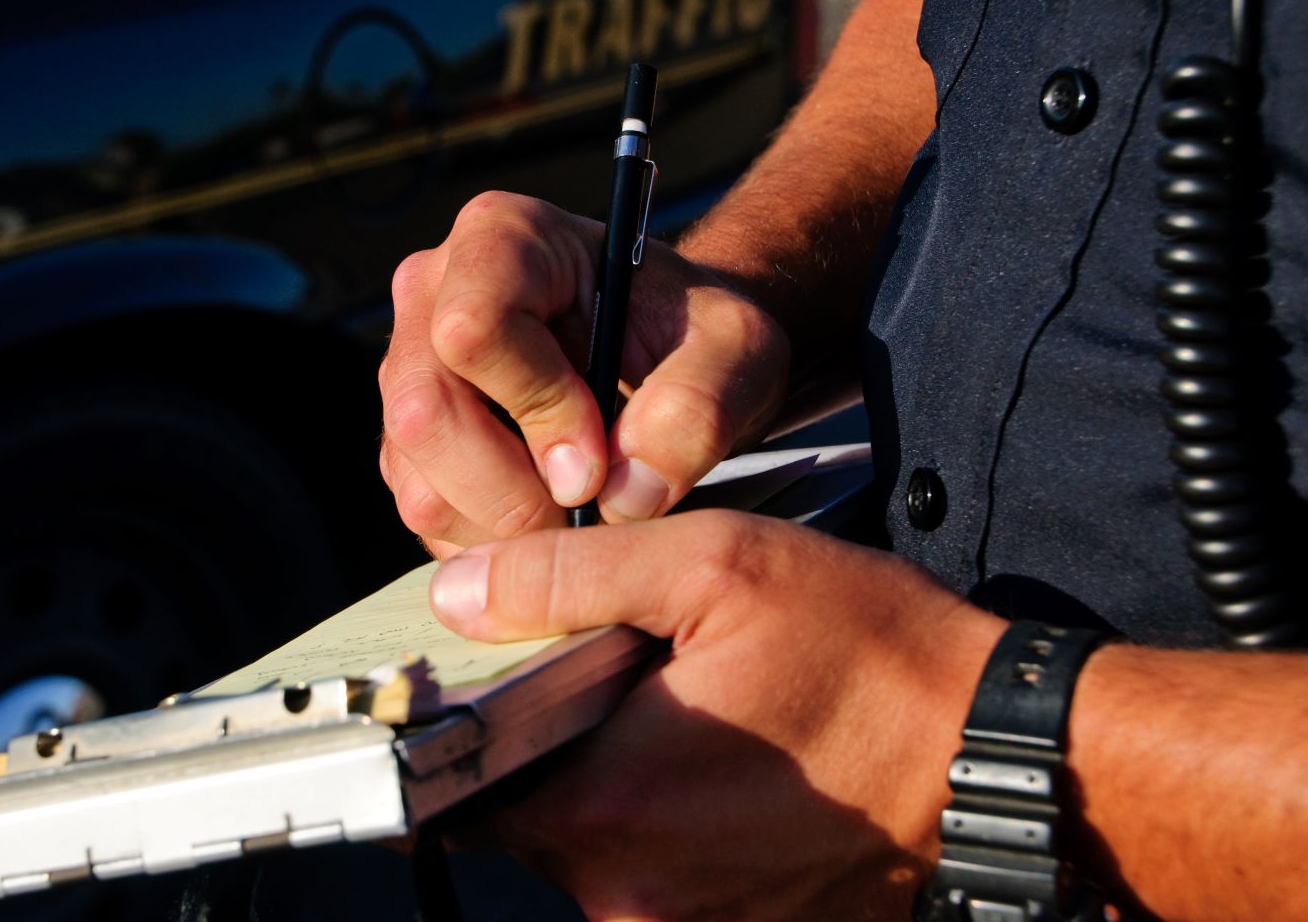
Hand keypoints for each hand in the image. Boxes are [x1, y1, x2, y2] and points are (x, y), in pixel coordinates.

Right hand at [380, 192, 788, 556]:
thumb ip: (698, 408)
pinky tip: (552, 523)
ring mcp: (409, 370)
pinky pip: (425, 515)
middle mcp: (432, 293)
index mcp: (503, 238)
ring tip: (583, 517)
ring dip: (506, 530)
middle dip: (515, 491)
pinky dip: (492, 545)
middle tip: (592, 511)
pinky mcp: (406, 442)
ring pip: (419, 482)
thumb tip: (623, 494)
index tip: (602, 457)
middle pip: (426, 413)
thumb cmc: (695, 336)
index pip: (476, 328)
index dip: (538, 407)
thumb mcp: (736, 352)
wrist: (672, 358)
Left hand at [428, 510, 1003, 920]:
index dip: (460, 725)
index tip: (485, 684)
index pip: (461, 787)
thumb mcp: (715, 569)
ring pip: (597, 846)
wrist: (1001, 758)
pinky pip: (662, 873)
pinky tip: (728, 758)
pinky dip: (672, 816)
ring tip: (686, 711)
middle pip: (528, 817)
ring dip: (617, 781)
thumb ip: (565, 578)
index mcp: (610, 808)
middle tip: (613, 675)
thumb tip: (458, 594)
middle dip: (550, 744)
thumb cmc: (876, 658)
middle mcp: (633, 893)